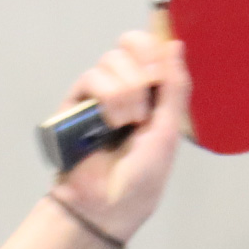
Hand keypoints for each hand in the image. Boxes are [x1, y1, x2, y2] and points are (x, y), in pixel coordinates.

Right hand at [53, 31, 189, 243]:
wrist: (107, 204)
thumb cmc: (141, 177)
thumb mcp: (168, 129)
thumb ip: (174, 86)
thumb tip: (174, 44)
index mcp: (149, 93)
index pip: (149, 49)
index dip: (154, 50)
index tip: (160, 74)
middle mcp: (122, 88)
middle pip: (129, 44)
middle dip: (142, 66)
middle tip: (147, 95)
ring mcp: (97, 96)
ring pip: (111, 60)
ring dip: (127, 91)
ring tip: (128, 122)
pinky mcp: (73, 106)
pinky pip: (91, 78)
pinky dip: (108, 96)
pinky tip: (111, 123)